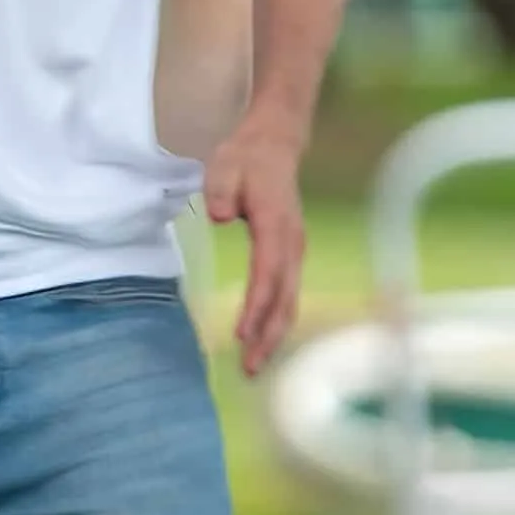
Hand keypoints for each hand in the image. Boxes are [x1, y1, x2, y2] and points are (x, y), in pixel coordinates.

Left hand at [202, 108, 312, 374]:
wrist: (275, 146)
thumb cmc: (245, 159)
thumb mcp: (225, 165)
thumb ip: (221, 190)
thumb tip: (220, 216)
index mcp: (275, 224)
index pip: (267, 272)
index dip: (256, 306)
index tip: (241, 335)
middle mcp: (291, 242)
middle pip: (283, 297)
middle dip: (267, 336)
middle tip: (248, 369)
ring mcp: (295, 250)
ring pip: (289, 302)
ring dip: (274, 336)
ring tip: (254, 367)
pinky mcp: (290, 255)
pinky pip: (286, 295)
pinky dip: (276, 322)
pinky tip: (262, 343)